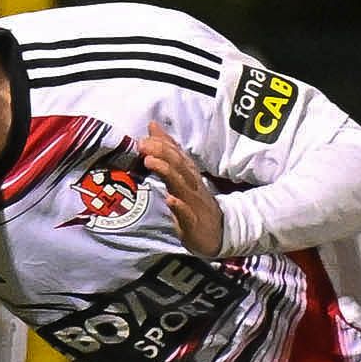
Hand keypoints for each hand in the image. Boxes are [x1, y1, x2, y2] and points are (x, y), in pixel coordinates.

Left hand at [138, 126, 223, 256]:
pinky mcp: (193, 224)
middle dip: (161, 153)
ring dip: (166, 172)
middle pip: (179, 166)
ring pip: (181, 185)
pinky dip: (179, 206)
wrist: (218, 233)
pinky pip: (187, 215)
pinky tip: (170, 200)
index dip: (163, 144)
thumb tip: (153, 127)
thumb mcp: (181, 176)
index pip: (177, 155)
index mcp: (188, 175)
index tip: (145, 136)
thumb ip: (168, 152)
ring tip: (150, 162)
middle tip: (142, 144)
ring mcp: (193, 204)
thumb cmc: (194, 203)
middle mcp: (191, 186)